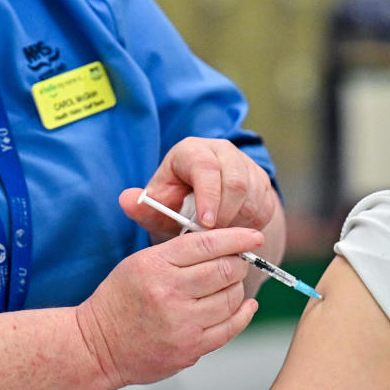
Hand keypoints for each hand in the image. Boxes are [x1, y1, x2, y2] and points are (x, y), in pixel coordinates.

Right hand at [75, 227, 263, 388]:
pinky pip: (230, 328)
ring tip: (228, 285)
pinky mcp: (190, 348)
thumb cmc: (119, 300)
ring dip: (237, 288)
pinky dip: (243, 313)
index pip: (208, 243)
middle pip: (226, 269)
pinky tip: (244, 305)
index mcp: (156, 264)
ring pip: (232, 297)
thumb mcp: (141, 262)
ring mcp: (181, 323)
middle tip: (237, 261)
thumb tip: (222, 241)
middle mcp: (170, 292)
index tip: (254, 235)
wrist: (96, 345)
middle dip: (239, 262)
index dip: (238, 237)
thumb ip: (178, 251)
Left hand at [120, 137, 276, 243]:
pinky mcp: (261, 182)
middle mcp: (222, 151)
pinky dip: (250, 224)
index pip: (206, 167)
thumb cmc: (175, 206)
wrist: (202, 207)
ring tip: (220, 237)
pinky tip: (233, 232)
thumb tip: (126, 199)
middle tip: (213, 238)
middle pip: (235, 181)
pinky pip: (263, 205)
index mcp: (192, 151)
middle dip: (225, 214)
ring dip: (238, 221)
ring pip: (252, 195)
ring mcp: (245, 165)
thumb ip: (142, 207)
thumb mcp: (158, 208)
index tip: (205, 224)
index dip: (209, 196)